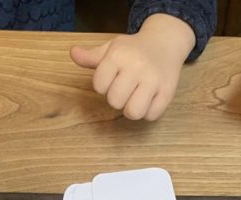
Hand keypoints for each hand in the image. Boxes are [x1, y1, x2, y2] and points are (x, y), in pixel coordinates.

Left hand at [70, 14, 194, 120]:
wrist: (165, 42)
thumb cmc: (133, 50)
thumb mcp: (112, 48)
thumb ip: (91, 57)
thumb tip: (73, 54)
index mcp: (118, 55)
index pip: (99, 86)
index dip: (103, 86)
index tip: (112, 79)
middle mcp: (136, 67)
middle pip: (115, 101)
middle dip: (117, 99)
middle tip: (124, 90)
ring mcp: (153, 81)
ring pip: (133, 112)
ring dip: (131, 109)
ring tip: (135, 98)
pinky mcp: (167, 92)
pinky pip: (151, 115)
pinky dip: (147, 112)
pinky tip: (149, 100)